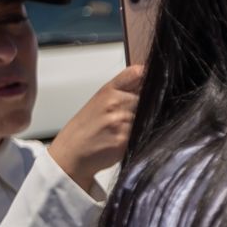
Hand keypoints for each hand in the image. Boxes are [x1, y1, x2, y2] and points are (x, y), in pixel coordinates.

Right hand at [47, 65, 141, 191]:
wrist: (71, 153)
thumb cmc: (86, 127)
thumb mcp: (100, 101)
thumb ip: (124, 90)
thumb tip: (148, 79)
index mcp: (108, 90)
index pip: (136, 74)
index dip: (148, 77)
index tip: (155, 82)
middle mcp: (115, 102)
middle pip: (149, 97)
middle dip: (150, 105)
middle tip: (138, 115)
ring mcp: (121, 120)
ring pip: (150, 116)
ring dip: (148, 122)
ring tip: (129, 129)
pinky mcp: (125, 138)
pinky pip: (145, 133)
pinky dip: (143, 135)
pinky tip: (129, 138)